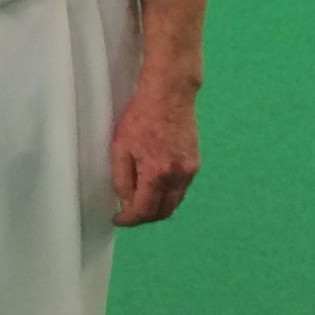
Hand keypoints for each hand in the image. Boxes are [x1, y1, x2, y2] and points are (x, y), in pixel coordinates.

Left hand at [110, 81, 199, 225]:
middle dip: (144, 217)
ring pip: (174, 202)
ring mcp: (190, 170)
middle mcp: (178, 176)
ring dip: (157, 208)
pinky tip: (154, 187)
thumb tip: (126, 202)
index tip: (118, 219)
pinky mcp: (195, 163)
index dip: (130, 220)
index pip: (145, 211)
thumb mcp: (121, 148)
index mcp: (158, 173)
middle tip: (128, 213)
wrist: (170, 94)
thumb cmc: (141, 117)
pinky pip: (181, 190)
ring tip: (139, 201)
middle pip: (163, 212)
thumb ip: (123, 180)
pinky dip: (167, 195)